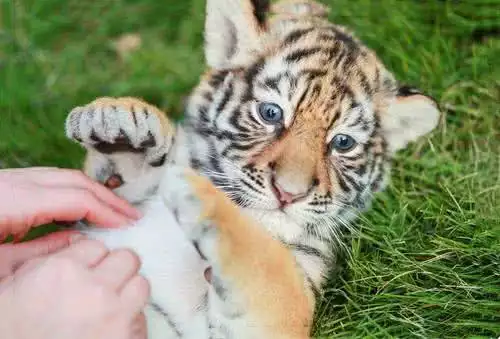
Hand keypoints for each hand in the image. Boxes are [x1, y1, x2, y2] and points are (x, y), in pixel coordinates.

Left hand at [0, 167, 140, 275]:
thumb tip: (79, 242)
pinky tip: (83, 208)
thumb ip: (41, 251)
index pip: (78, 199)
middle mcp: (18, 182)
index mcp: (17, 199)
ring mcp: (13, 178)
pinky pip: (52, 180)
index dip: (108, 212)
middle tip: (133, 215)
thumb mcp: (1, 261)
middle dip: (109, 198)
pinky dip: (75, 191)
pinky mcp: (9, 183)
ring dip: (95, 192)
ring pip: (66, 176)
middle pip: (77, 181)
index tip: (129, 226)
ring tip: (115, 210)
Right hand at [0, 239, 149, 338]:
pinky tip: (114, 328)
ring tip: (113, 305)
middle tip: (106, 284)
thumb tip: (75, 247)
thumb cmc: (10, 332)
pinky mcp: (126, 338)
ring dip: (129, 293)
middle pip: (127, 258)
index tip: (88, 270)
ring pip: (141, 284)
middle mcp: (92, 287)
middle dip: (117, 269)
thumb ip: (45, 262)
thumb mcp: (13, 289)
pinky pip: (142, 318)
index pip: (95, 245)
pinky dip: (132, 322)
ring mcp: (113, 313)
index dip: (91, 258)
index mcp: (60, 271)